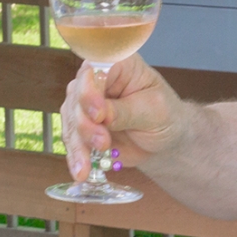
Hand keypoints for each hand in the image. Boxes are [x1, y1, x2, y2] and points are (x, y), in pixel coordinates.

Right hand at [61, 56, 190, 181]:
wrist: (164, 140)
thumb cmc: (164, 116)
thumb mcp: (153, 111)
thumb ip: (126, 111)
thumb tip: (100, 114)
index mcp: (119, 64)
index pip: (96, 70)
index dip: (91, 90)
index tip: (98, 113)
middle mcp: (97, 80)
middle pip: (77, 96)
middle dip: (86, 123)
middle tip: (102, 142)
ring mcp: (85, 103)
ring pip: (71, 120)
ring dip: (79, 144)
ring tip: (89, 164)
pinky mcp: (81, 126)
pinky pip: (72, 140)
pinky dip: (75, 157)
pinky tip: (80, 172)